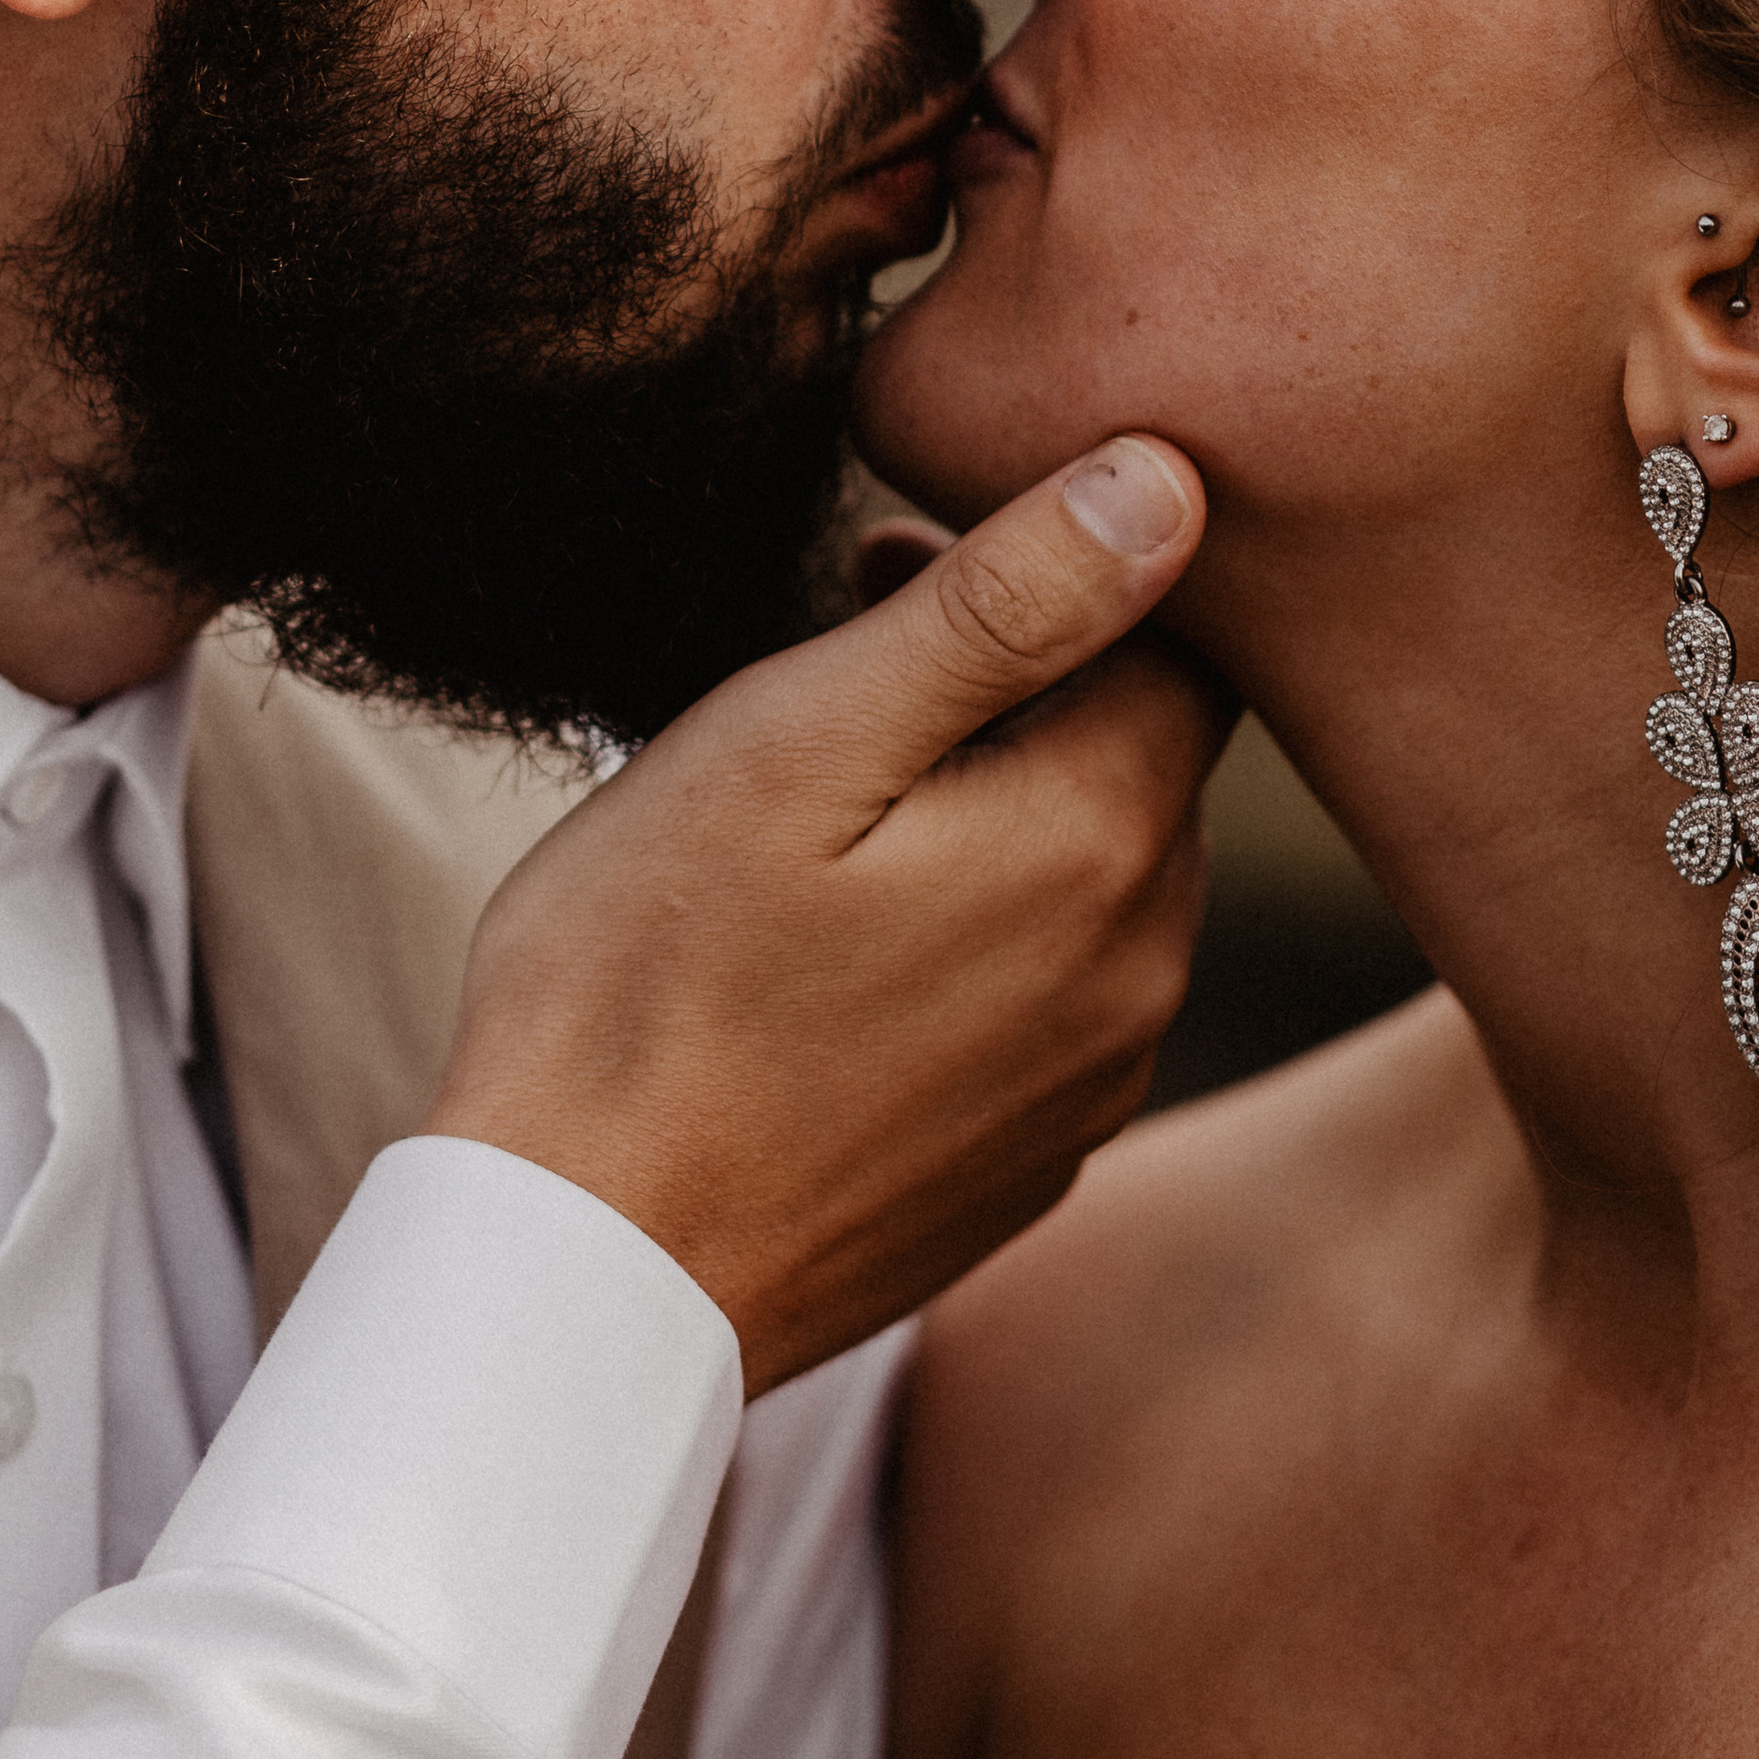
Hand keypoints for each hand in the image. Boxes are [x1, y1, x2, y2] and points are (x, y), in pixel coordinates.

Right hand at [427, 436, 1226, 1389]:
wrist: (579, 1278)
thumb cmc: (652, 974)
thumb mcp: (806, 736)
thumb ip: (1006, 605)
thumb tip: (1173, 480)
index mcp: (1102, 843)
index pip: (1179, 640)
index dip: (1057, 564)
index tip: (895, 556)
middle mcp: (1140, 973)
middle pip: (1138, 758)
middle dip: (1022, 682)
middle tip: (843, 654)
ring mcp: (1087, 1088)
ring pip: (1090, 877)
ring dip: (994, 811)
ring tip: (826, 801)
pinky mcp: (1022, 1165)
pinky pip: (1042, 997)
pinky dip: (970, 936)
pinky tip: (831, 944)